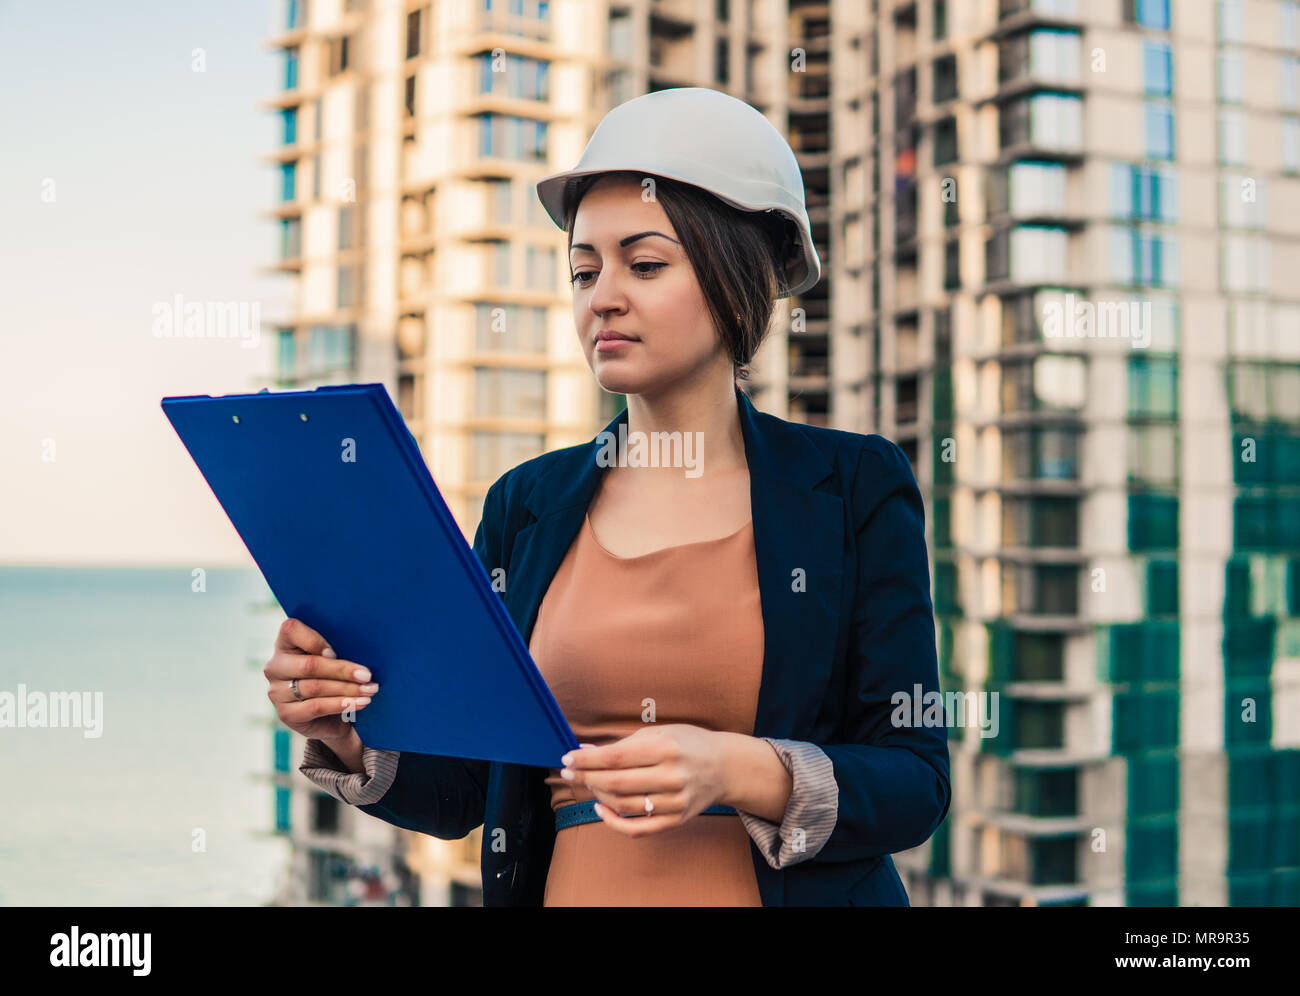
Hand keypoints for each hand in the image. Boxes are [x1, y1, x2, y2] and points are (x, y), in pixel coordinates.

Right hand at [263, 617, 377, 743]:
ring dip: (347, 689)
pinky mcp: (286, 714)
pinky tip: (360, 702)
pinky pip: (316, 707)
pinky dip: (341, 704)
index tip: (336, 651)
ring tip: (369, 690)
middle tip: (367, 675)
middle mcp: (276, 667)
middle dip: (342, 670)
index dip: (314, 640)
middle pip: (309, 665)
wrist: (332, 717)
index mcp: (285, 644)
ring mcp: (278, 692)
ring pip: (315, 687)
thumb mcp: (335, 658)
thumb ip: (337, 650)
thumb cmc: (335, 677)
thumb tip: (362, 648)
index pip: (290, 630)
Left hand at [560, 724, 729, 836]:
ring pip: (623, 805)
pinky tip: (601, 808)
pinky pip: (638, 829)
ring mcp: (675, 802)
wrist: (724, 766)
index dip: (587, 760)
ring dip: (598, 795)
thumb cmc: (688, 744)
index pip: (616, 757)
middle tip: (569, 772)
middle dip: (586, 777)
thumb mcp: (659, 732)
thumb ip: (623, 744)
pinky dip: (614, 822)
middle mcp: (672, 776)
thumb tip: (585, 752)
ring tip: (588, 783)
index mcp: (666, 748)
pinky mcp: (676, 820)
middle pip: (616, 783)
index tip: (567, 758)